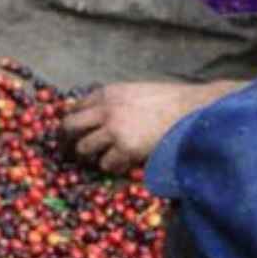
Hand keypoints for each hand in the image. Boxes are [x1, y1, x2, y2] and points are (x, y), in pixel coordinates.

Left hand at [60, 80, 226, 173]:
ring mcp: (114, 130)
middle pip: (70, 127)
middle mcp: (105, 110)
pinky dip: (112, 166)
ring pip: (84, 148)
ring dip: (91, 155)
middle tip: (72, 151)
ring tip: (103, 158)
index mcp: (106, 93)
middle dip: (68, 140)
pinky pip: (106, 163)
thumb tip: (97, 115)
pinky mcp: (125, 149)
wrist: (188, 109)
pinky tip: (121, 163)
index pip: (75, 107)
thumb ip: (114, 101)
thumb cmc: (167, 100)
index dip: (72, 122)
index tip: (71, 132)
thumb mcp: (134, 91)